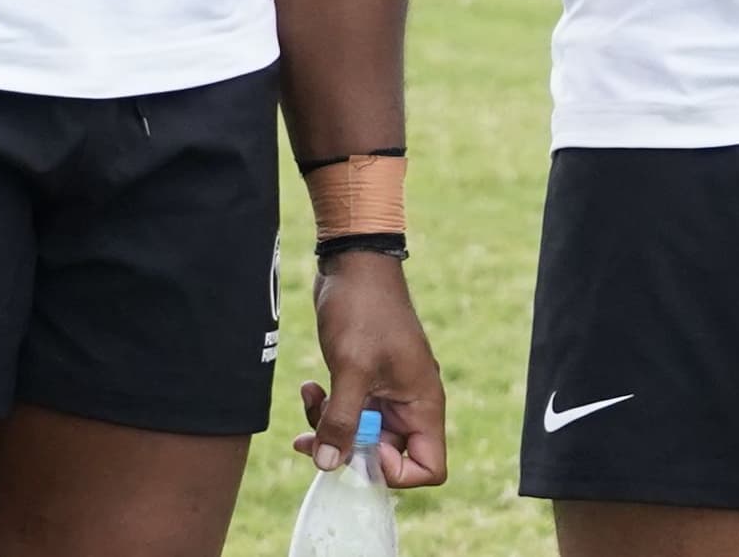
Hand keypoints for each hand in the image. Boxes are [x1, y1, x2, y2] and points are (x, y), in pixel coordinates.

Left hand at [292, 251, 446, 486]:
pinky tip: (309, 386)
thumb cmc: (364, 310)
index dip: (394, 473)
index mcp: (423, 403)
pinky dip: (326, 409)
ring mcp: (388, 393)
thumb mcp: (352, 368)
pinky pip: (348, 413)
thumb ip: (341, 421)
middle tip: (316, 437)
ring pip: (362, 436)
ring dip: (331, 428)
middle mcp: (411, 403)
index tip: (360, 450)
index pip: (429, 466)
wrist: (355, 265)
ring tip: (310, 401)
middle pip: (388, 456)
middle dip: (349, 450)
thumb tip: (328, 466)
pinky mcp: (367, 381)